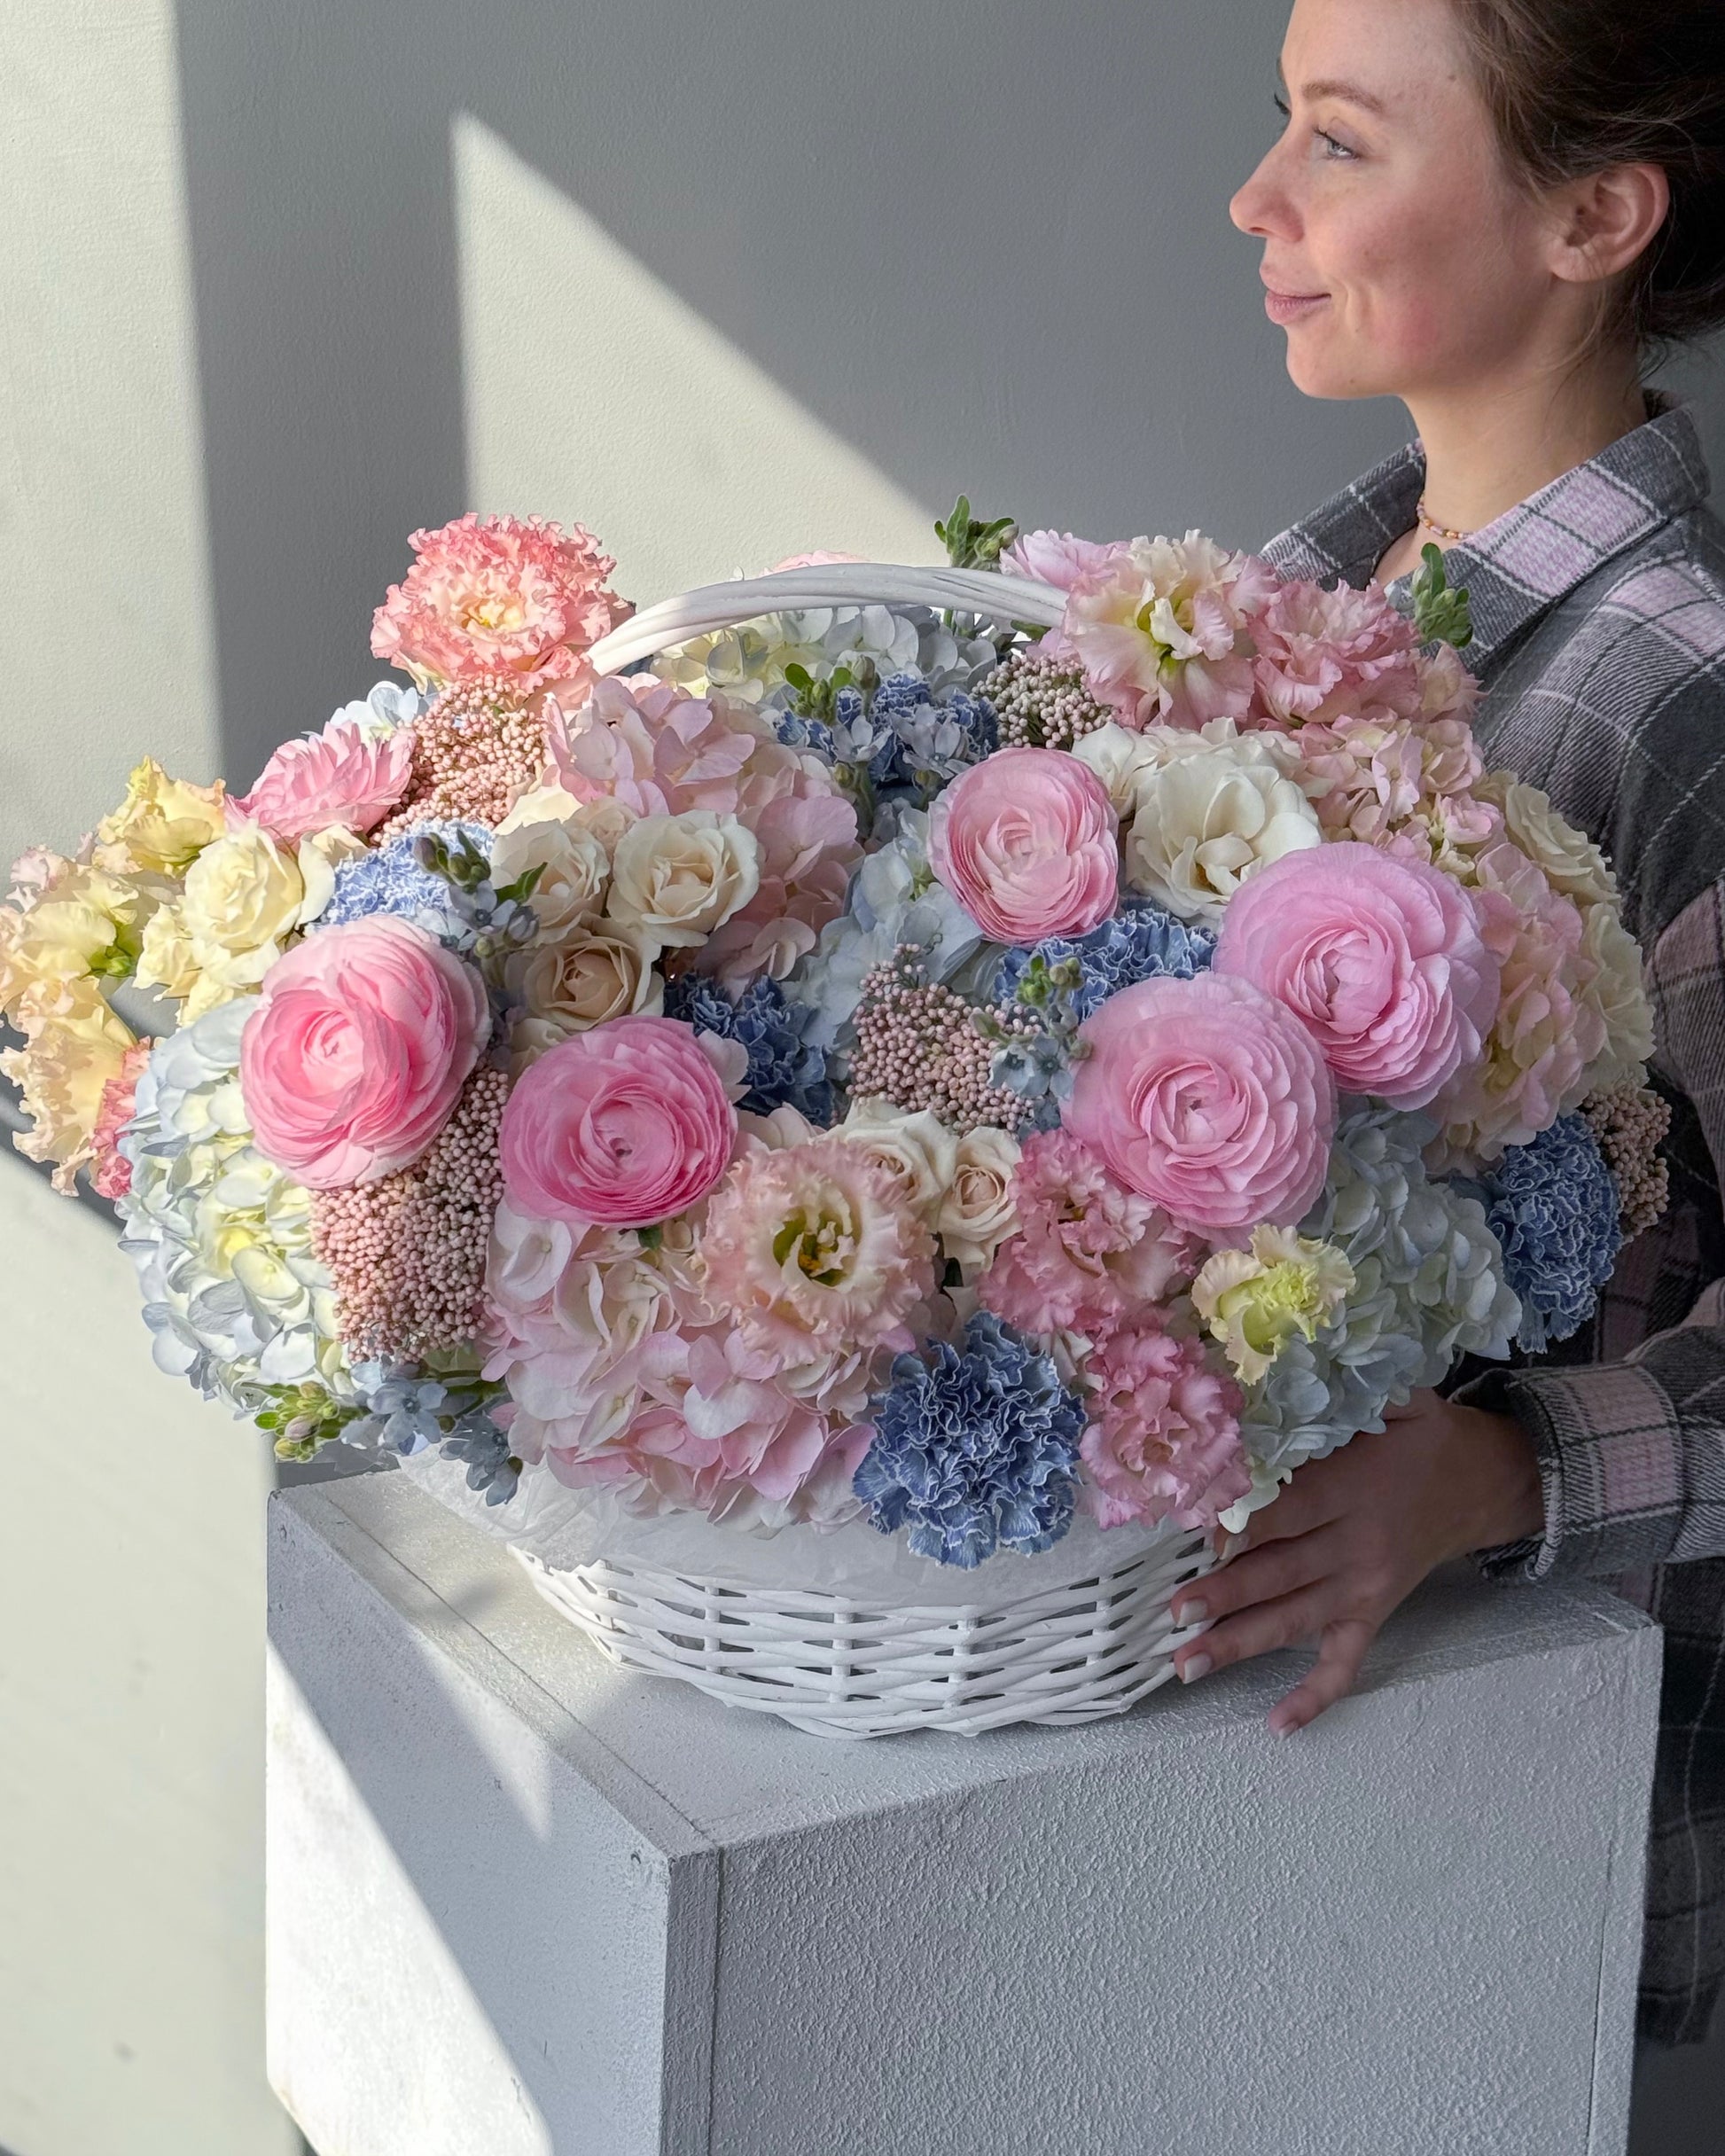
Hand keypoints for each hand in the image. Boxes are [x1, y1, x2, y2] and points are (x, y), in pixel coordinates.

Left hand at [1168, 1389, 1543, 1736]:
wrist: (1484, 1482)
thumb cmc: (1425, 1437)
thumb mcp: (1397, 1398)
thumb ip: (1344, 1391)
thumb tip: (1284, 1373)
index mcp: (1356, 1490)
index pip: (1291, 1514)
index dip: (1246, 1527)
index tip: (1201, 1538)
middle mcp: (1357, 1548)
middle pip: (1282, 1574)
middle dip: (1226, 1596)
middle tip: (1175, 1612)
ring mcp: (1365, 1588)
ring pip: (1296, 1621)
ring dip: (1240, 1644)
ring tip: (1187, 1663)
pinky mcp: (1373, 1614)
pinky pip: (1345, 1662)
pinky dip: (1314, 1695)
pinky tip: (1278, 1724)